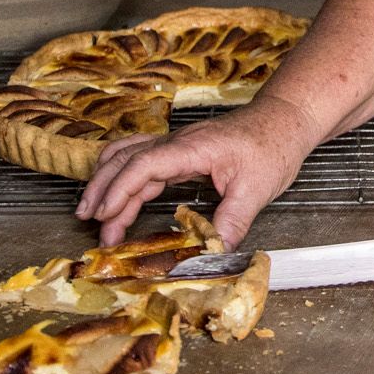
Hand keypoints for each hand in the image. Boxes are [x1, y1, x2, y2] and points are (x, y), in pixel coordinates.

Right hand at [74, 95, 320, 246]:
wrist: (286, 118)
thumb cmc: (274, 144)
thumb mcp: (256, 189)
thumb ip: (231, 222)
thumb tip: (212, 255)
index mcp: (192, 148)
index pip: (143, 164)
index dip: (120, 190)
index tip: (104, 216)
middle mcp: (178, 143)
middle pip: (126, 159)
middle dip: (102, 189)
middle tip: (88, 221)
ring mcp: (178, 145)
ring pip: (129, 156)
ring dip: (107, 180)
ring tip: (91, 210)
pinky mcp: (182, 151)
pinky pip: (142, 159)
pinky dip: (124, 176)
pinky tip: (117, 192)